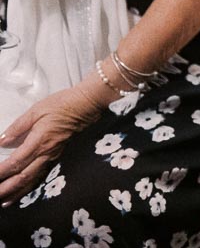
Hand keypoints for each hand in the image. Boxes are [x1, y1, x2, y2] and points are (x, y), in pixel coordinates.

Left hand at [0, 85, 102, 204]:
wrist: (85, 106)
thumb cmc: (62, 104)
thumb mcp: (36, 110)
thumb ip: (18, 126)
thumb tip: (2, 141)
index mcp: (39, 141)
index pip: (16, 162)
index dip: (2, 172)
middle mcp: (45, 154)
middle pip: (23, 177)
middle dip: (6, 189)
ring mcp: (52, 158)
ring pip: (32, 181)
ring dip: (16, 193)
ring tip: (3, 202)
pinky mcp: (56, 158)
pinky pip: (41, 177)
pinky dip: (29, 188)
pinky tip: (22, 191)